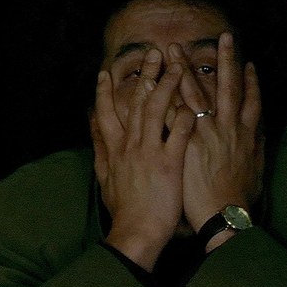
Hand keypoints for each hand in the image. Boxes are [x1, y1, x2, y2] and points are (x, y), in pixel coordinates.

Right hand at [90, 49, 195, 270]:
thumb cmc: (123, 210)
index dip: (104, 91)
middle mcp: (130, 145)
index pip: (106, 112)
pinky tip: (195, 104)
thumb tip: (91, 124)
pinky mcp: (169, 164)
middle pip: (136, 102)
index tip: (106, 71)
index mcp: (115, 149)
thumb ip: (99, 148)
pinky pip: (179, 134)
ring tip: (178, 66)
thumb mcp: (104, 178)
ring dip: (167, 85)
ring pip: (157, 110)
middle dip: (144, 75)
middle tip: (152, 53)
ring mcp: (150, 153)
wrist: (135, 233)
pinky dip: (186, 117)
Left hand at [176, 33, 264, 241]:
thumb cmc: (240, 199)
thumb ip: (256, 149)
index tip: (249, 63)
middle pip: (228, 87)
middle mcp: (228, 128)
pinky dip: (161, 97)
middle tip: (224, 36)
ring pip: (195, 94)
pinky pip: (171, 114)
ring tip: (175, 48)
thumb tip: (260, 135)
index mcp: (247, 134)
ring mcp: (206, 133)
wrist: (225, 216)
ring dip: (184, 69)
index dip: (252, 81)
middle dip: (227, 60)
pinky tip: (150, 83)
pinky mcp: (185, 142)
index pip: (252, 101)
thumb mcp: (257, 171)